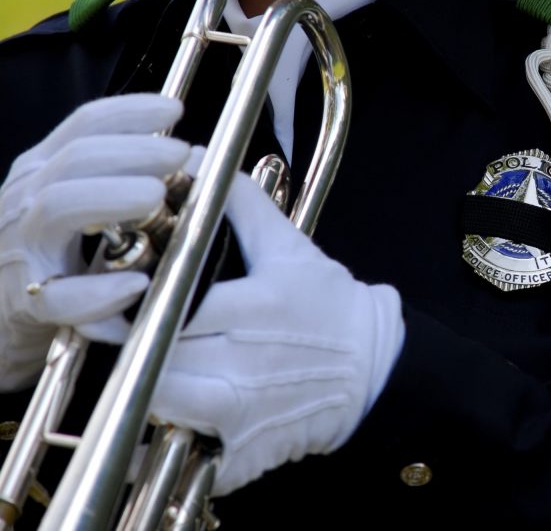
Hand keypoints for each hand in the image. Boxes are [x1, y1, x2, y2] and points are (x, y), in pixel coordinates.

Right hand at [0, 94, 187, 389]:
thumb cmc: (52, 261)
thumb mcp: (80, 207)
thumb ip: (122, 179)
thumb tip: (197, 158)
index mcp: (44, 173)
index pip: (83, 125)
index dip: (130, 112)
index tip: (175, 109)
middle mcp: (27, 201)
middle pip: (75, 158)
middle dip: (133, 150)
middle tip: (181, 153)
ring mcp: (21, 249)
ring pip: (58, 207)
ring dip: (113, 196)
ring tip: (157, 195)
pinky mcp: (25, 302)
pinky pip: (58, 296)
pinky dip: (99, 291)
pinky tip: (136, 284)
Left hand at [149, 160, 404, 495]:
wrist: (373, 370)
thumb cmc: (329, 306)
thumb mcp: (290, 247)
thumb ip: (241, 203)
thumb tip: (197, 161)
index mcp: (255, 308)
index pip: (171, 307)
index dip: (134, 304)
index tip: (114, 298)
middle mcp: (246, 364)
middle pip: (155, 357)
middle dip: (133, 345)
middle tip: (120, 331)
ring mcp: (244, 414)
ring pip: (160, 405)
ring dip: (146, 388)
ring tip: (148, 368)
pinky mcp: (243, 452)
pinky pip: (184, 450)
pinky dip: (170, 437)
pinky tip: (176, 412)